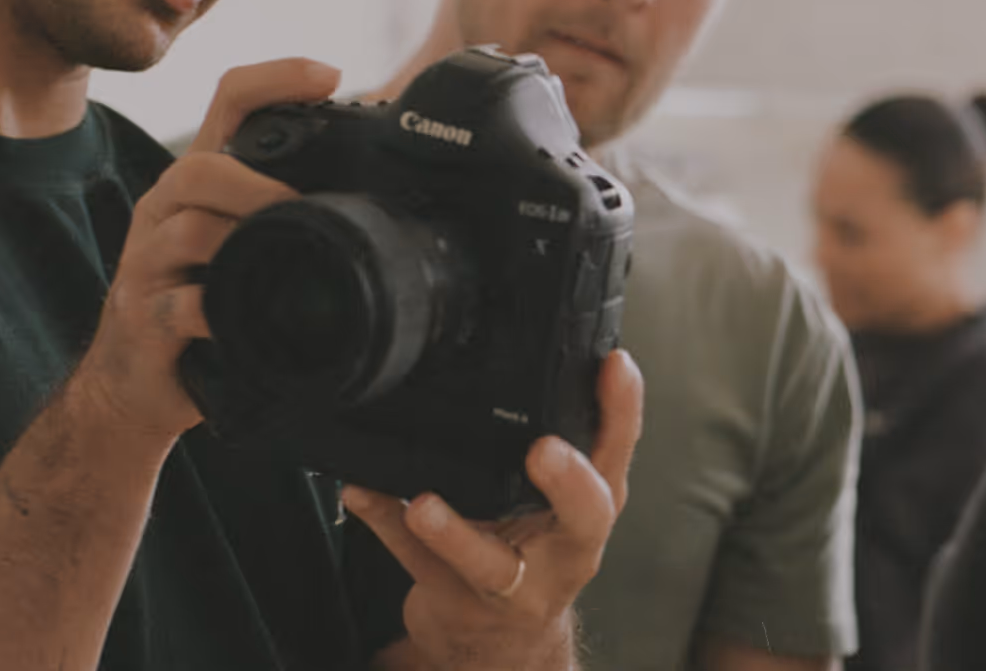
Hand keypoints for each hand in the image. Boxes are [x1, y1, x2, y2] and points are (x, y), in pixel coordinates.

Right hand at [84, 58, 340, 438]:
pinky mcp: (143, 317)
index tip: (332, 75)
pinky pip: (177, 305)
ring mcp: (146, 264)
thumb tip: (373, 196)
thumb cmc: (197, 306)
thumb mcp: (238, 246)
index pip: (227, 102)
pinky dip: (213, 310)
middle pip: (200, 167)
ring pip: (186, 228)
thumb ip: (283, 213)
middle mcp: (164, 211)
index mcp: (195, 184)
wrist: (133, 383)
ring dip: (241, 239)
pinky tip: (239, 321)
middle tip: (304, 209)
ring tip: (282, 259)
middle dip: (258, 185)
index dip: (276, 78)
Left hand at [348, 350, 645, 670]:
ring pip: (487, 563)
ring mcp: (514, 587)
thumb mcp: (560, 501)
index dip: (624, 408)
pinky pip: (415, 562)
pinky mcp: (458, 603)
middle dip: (569, 483)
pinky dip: (384, 521)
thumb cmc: (533, 550)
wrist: (503, 643)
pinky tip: (361, 491)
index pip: (619, 451)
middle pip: (584, 518)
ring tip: (424, 506)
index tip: (614, 364)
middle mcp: (566, 550)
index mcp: (593, 508)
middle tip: (544, 450)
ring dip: (455, 533)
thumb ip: (563, 438)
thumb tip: (541, 344)